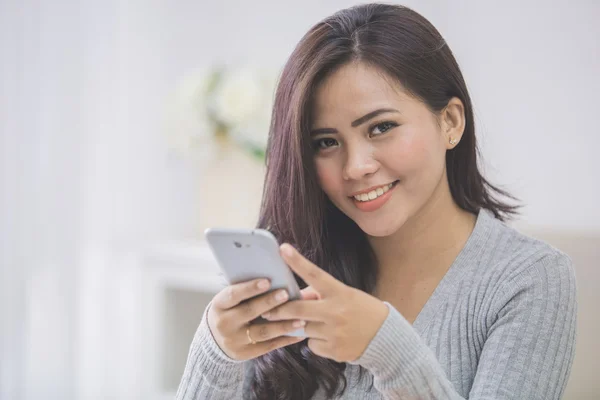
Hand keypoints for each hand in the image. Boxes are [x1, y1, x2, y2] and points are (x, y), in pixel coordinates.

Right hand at [207, 278, 309, 360]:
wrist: (216, 340)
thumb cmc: (231, 310)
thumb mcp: (230, 300)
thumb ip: (247, 291)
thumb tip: (276, 276)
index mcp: (219, 305)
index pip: (233, 294)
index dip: (250, 288)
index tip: (267, 281)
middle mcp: (224, 324)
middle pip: (249, 312)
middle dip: (269, 303)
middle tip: (286, 294)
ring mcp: (234, 341)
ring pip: (262, 332)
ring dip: (283, 325)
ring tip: (301, 318)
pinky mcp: (245, 353)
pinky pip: (269, 346)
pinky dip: (286, 339)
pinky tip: (300, 333)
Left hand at [260, 243, 388, 362]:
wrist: (386, 338)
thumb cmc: (362, 311)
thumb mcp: (345, 296)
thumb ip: (320, 295)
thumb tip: (297, 297)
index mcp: (339, 292)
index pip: (314, 274)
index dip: (297, 261)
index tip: (282, 249)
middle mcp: (335, 311)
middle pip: (297, 309)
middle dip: (278, 310)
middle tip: (266, 310)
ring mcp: (334, 332)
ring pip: (303, 329)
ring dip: (303, 327)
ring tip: (319, 325)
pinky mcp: (334, 350)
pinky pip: (312, 345)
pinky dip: (316, 342)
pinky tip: (330, 339)